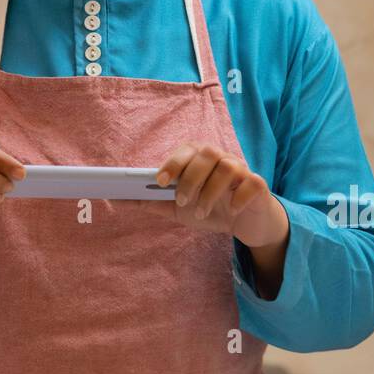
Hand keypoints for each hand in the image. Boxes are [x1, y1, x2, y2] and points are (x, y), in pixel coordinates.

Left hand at [151, 142, 289, 249]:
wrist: (244, 224)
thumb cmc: (209, 208)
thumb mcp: (177, 208)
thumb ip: (149, 202)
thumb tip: (115, 200)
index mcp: (200, 158)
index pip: (186, 149)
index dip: (173, 163)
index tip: (160, 181)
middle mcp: (221, 158)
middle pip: (207, 153)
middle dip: (190, 178)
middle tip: (181, 201)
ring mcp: (241, 170)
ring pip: (227, 167)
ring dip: (210, 192)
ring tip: (201, 211)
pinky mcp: (258, 185)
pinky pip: (251, 183)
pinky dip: (238, 197)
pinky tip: (231, 210)